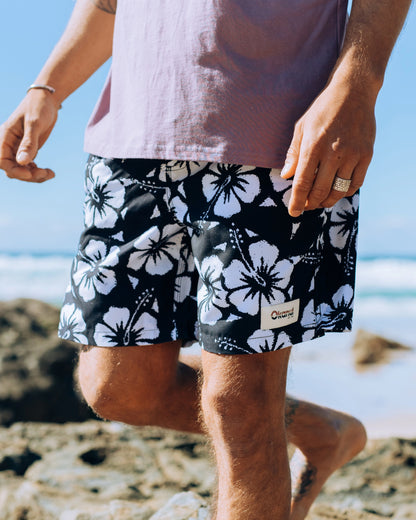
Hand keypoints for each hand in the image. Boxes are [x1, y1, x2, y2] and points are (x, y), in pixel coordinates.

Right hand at [0, 89, 59, 182]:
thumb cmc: (38, 107)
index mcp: (5, 136)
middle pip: (12, 169)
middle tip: (46, 173)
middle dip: (28, 175)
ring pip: (22, 170)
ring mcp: (18, 149)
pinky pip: (30, 168)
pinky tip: (50, 172)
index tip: (30, 173)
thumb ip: (28, 143)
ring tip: (50, 173)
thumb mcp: (34, 124)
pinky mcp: (28, 151)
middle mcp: (9, 145)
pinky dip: (39, 172)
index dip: (14, 170)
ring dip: (35, 176)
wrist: (47, 101)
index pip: (2, 161)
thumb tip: (22, 162)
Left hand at [280, 77, 376, 216]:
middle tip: (306, 207)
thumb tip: (286, 175)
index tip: (293, 213)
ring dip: (327, 201)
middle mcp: (333, 153)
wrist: (354, 91)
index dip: (297, 201)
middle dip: (310, 204)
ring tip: (320, 202)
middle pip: (320, 191)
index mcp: (313, 146)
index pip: (303, 183)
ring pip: (338, 190)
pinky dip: (345, 192)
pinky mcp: (366, 155)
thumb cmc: (323, 109)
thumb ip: (294, 153)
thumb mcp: (302, 127)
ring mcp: (352, 155)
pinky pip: (356, 183)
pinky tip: (338, 191)